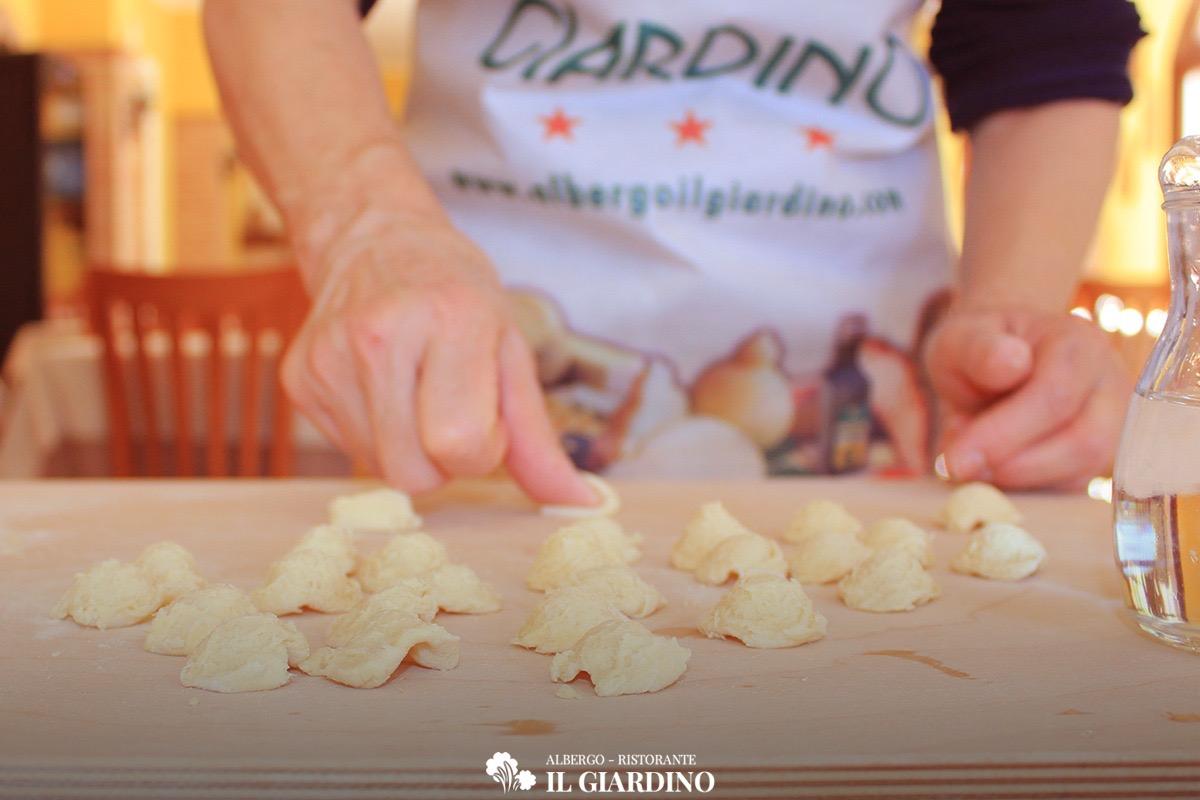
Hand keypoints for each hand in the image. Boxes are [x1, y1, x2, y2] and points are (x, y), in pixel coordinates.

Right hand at [281, 216, 596, 504]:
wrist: (376, 238)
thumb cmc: (458, 296)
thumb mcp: (512, 352)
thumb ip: (539, 438)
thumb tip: (582, 504)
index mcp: (450, 318)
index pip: (460, 445)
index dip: (482, 449)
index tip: (483, 412)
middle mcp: (380, 334)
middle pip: (413, 474)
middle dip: (443, 460)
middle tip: (449, 409)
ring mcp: (330, 356)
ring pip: (379, 470)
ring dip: (409, 450)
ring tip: (416, 394)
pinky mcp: (298, 376)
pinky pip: (347, 452)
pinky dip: (375, 435)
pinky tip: (382, 389)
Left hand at [923, 307, 1131, 489]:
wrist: (996, 365)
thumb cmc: (979, 351)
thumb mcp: (963, 339)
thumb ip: (979, 349)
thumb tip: (1011, 363)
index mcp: (1079, 344)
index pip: (1056, 397)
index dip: (1004, 435)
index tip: (955, 459)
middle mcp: (1111, 384)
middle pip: (1082, 442)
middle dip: (1013, 465)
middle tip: (959, 470)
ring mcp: (1114, 424)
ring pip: (1081, 472)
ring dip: (1019, 478)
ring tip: (972, 462)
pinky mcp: (1102, 458)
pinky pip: (1072, 487)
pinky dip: (1026, 487)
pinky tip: (992, 468)